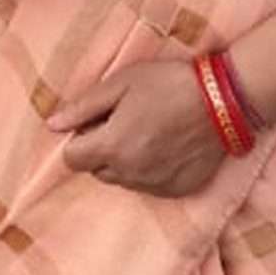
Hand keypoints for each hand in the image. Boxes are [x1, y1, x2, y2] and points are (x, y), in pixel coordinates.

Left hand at [49, 60, 228, 197]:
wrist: (223, 100)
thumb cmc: (169, 84)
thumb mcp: (121, 84)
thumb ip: (83, 107)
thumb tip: (52, 125)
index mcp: (111, 147)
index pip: (72, 158)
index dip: (79, 138)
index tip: (97, 121)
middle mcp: (130, 174)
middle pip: (97, 170)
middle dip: (101, 149)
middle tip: (124, 121)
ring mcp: (155, 186)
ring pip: (122, 179)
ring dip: (125, 161)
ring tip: (148, 131)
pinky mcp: (177, 190)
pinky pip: (149, 185)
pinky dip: (150, 170)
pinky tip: (166, 145)